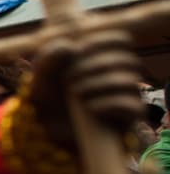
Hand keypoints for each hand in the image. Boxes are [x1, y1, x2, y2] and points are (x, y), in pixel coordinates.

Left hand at [29, 28, 142, 145]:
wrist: (50, 132)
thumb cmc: (49, 98)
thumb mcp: (41, 77)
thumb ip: (48, 59)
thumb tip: (69, 46)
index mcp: (104, 58)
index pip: (122, 40)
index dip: (104, 41)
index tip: (80, 49)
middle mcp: (121, 74)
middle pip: (127, 60)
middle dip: (95, 65)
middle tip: (70, 77)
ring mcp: (127, 96)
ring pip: (129, 81)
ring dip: (99, 84)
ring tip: (76, 94)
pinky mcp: (128, 118)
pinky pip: (132, 106)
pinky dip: (109, 104)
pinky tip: (89, 108)